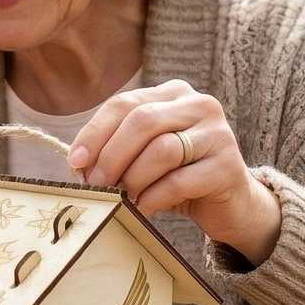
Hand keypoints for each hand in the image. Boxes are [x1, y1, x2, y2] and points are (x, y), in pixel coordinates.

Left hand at [68, 79, 281, 263]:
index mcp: (174, 93)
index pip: (125, 102)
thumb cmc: (180, 177)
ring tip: (122, 199)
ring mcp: (217, 133)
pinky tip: (144, 210)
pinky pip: (179, 181)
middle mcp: (199, 104)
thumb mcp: (147, 154)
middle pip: (142, 121)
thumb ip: (119, 148)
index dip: (95, 132)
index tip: (75, 162)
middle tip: (96, 186)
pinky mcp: (228, 166)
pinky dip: (153, 199)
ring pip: (161, 150)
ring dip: (133, 180)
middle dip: (111, 156)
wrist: (230, 204)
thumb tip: (79, 164)